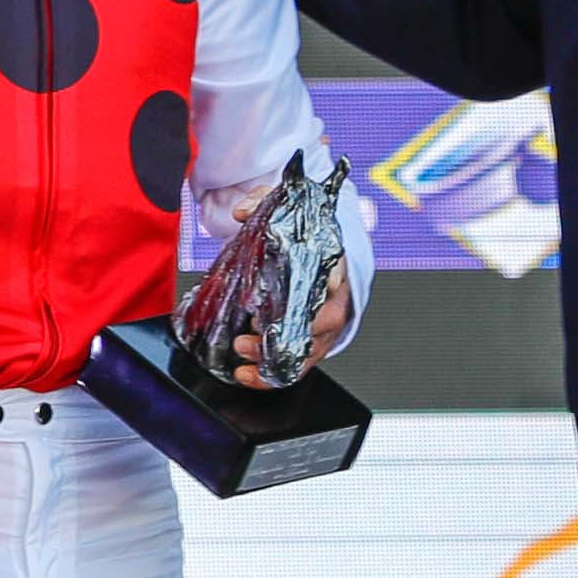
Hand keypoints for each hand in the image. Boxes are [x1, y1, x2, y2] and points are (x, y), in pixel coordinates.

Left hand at [222, 175, 351, 388]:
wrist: (319, 249)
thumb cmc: (304, 235)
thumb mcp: (284, 209)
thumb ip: (263, 203)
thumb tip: (241, 211)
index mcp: (334, 267)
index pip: (332, 282)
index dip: (315, 295)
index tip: (289, 304)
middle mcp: (335, 300)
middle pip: (318, 327)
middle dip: (284, 336)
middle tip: (249, 336)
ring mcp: (325, 326)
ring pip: (307, 353)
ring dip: (273, 362)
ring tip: (242, 360)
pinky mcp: (312, 343)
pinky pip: (296, 365)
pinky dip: (271, 375)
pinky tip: (247, 375)